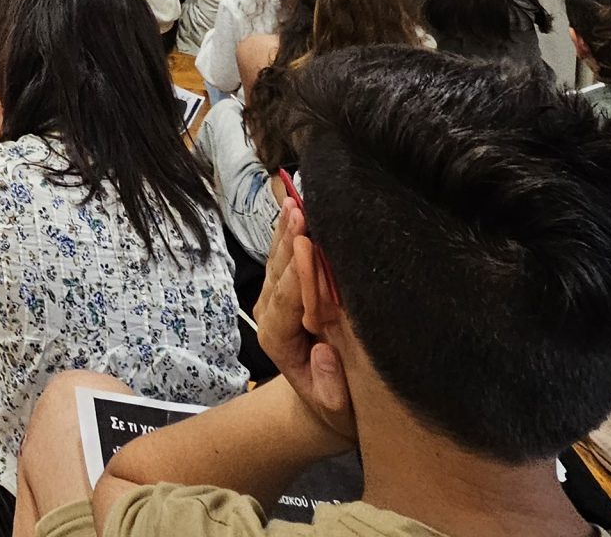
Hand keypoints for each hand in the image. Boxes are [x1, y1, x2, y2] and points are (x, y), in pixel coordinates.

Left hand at [258, 190, 354, 444]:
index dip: (298, 273)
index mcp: (279, 341)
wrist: (326, 405)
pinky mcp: (285, 289)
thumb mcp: (340, 411)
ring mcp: (274, 299)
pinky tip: (297, 207)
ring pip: (278, 260)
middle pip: (279, 273)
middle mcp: (271, 315)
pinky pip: (284, 257)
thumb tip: (322, 351)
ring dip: (287, 230)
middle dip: (289, 241)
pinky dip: (290, 233)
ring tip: (296, 199)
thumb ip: (330, 386)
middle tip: (300, 209)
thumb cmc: (339, 407)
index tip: (307, 245)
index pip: (287, 302)